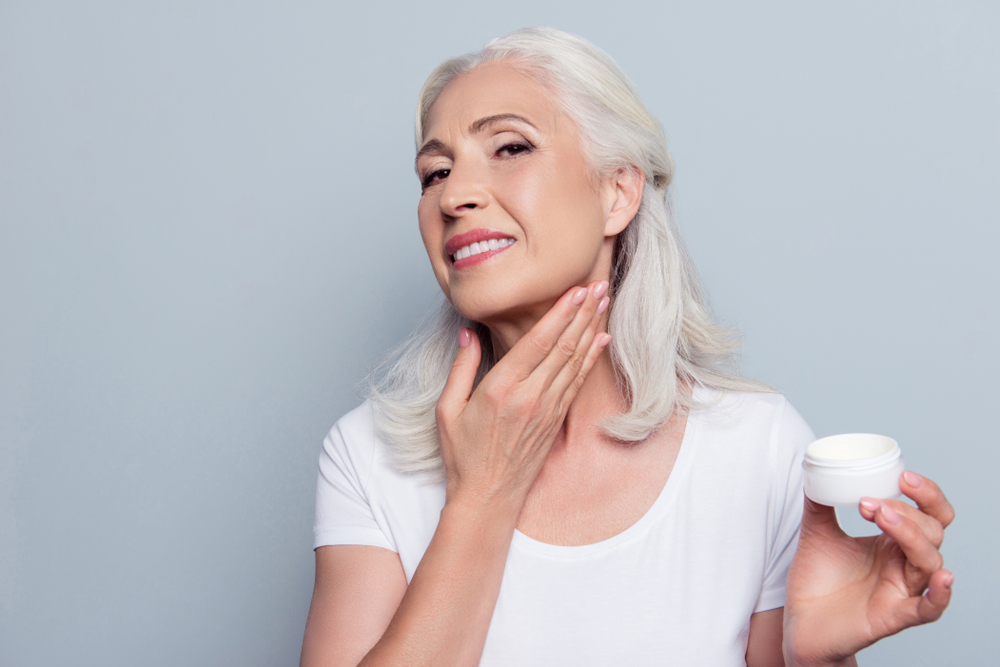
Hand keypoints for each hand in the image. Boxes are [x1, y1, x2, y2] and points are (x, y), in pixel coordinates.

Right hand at [435, 281, 610, 512]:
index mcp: (501, 389)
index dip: (560, 314)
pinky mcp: (556, 420)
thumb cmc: (463, 455)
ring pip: (575, 360)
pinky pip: (577, 381)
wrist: (487, 498)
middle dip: (583, 312)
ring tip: (604, 301)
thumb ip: (461, 367)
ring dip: (591, 328)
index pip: (538, 342)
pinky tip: (601, 339)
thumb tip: (468, 331)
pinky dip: (591, 357)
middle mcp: (530, 397)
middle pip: (563, 346)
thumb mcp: (447, 409)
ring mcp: (547, 410)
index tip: (576, 290)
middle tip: (599, 284)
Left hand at [783, 471, 954, 666]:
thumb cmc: (817, 580)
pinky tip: (942, 579)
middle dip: (905, 511)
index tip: (902, 476)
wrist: (800, 622)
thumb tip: (817, 471)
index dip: (926, 494)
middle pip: (932, 531)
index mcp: (893, 542)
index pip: (929, 513)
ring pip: (928, 560)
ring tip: (880, 515)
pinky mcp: (892, 616)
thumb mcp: (816, 532)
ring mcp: (902, 590)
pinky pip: (927, 609)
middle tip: (869, 502)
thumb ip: (819, 502)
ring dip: (909, 534)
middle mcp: (904, 564)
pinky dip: (939, 595)